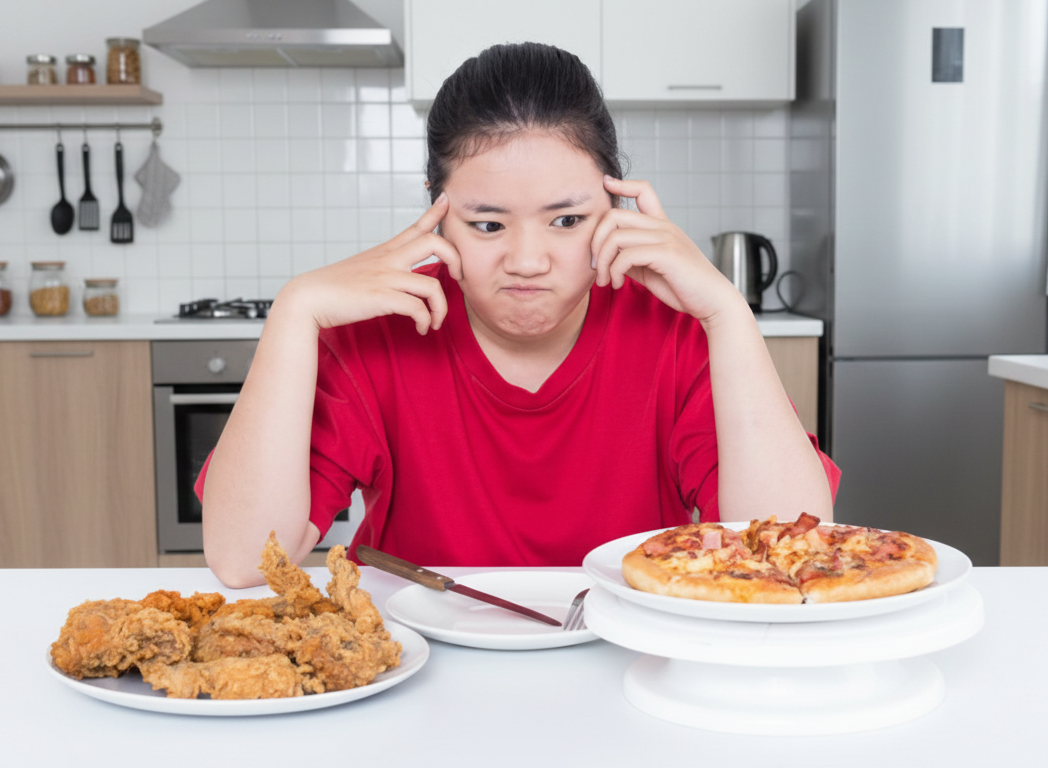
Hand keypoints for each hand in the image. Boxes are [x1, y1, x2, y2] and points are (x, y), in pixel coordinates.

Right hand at [280, 193, 462, 334]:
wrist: (307, 299)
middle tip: (458, 277)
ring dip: (441, 308)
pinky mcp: (381, 298)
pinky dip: (425, 320)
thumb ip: (382, 269)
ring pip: (432, 285)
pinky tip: (421, 328)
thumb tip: (397, 279)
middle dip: (456, 258)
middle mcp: (388, 260)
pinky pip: (417, 308)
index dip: (434, 212)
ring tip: (434, 321)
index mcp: (384, 252)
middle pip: (434, 243)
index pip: (415, 226)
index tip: (447, 201)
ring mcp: (385, 278)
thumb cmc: (333, 289)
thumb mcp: (361, 269)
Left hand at [591, 177, 744, 323]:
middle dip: (595, 241)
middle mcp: (664, 227)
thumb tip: (607, 258)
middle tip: (594, 266)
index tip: (606, 184)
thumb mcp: (651, 269)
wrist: (713, 302)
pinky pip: (626, 255)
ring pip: (616, 236)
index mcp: (662, 226)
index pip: (643, 190)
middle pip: (615, 215)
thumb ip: (631, 258)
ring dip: (602, 262)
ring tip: (604, 280)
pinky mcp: (667, 254)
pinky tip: (617, 284)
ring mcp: (666, 238)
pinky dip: (614, 271)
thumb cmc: (685, 287)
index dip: (622, 185)